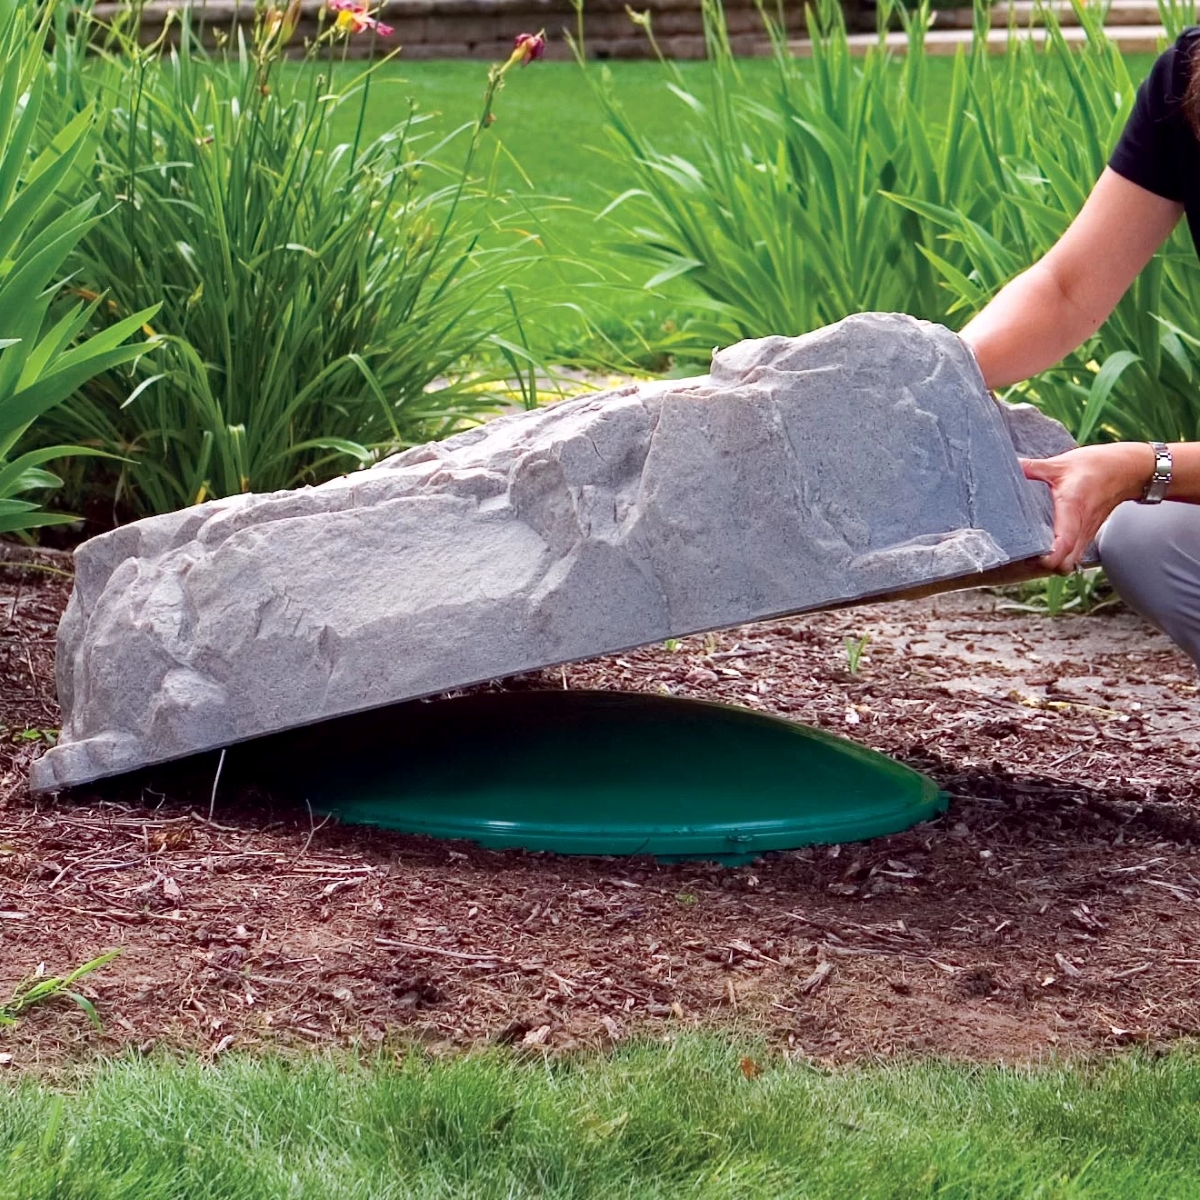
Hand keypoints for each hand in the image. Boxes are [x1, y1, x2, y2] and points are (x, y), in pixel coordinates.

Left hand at [1020, 443, 1154, 573]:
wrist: (1129, 470)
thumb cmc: (1096, 466)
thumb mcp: (1061, 464)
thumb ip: (1033, 467)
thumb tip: (1007, 464)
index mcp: (1072, 508)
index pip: (1062, 543)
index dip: (1047, 557)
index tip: (1030, 556)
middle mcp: (1080, 527)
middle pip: (1064, 564)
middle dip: (1044, 567)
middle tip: (1023, 555)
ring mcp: (1085, 534)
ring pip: (1069, 564)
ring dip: (1051, 564)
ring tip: (1031, 554)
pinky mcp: (1087, 535)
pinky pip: (1073, 556)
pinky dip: (1060, 558)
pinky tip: (1044, 548)